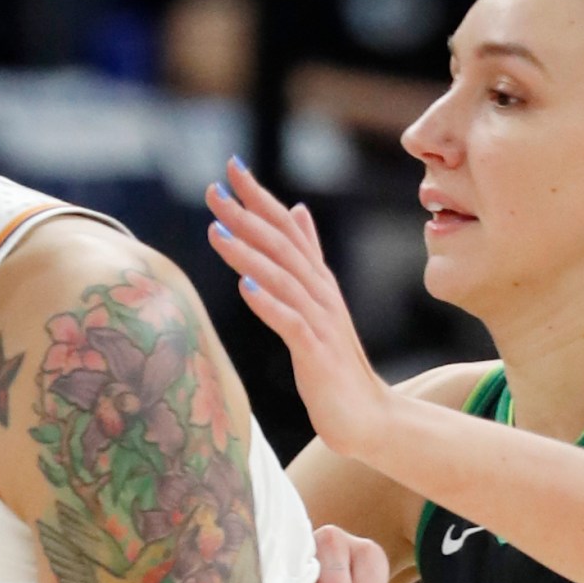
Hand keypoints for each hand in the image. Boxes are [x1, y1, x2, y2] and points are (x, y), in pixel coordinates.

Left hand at [204, 159, 393, 455]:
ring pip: (282, 279)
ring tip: (217, 230)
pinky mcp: (318, 353)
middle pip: (282, 246)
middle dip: (247, 216)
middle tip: (214, 189)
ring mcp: (321, 322)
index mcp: (317, 280)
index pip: (286, 228)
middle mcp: (320, 293)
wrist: (368, 414)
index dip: (260, 198)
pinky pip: (292, 324)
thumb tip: (298, 210)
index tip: (231, 167)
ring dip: (249, 254)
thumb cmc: (335, 360)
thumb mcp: (319, 302)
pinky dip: (268, 303)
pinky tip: (245, 287)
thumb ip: (309, 256)